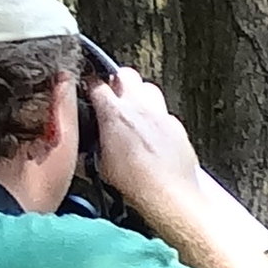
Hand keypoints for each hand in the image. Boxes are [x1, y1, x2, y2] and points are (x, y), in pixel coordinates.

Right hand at [85, 63, 208, 205]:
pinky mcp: (177, 126)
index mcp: (114, 113)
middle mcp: (139, 107)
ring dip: (140, 94)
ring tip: (135, 110)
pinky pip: (165, 112)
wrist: (169, 194)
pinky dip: (157, 117)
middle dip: (117, 80)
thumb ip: (96, 142)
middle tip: (114, 93)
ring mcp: (161, 115)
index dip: (90, 85)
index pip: (96, 84)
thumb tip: (95, 141)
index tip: (90, 90)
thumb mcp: (101, 163)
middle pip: (126, 73)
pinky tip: (154, 132)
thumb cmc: (137, 183)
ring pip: (149, 87)